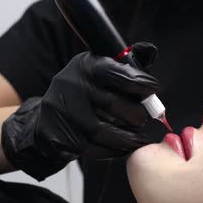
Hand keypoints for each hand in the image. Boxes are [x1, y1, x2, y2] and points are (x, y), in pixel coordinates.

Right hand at [1, 42, 159, 179]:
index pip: (117, 72)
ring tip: (139, 139)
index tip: (154, 89)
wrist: (48, 117)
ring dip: (127, 138)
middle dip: (135, 114)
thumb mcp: (101, 69)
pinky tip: (121, 148)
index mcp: (86, 66)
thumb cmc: (85, 92)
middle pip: (113, 104)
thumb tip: (150, 51)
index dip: (140, 82)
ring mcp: (63, 112)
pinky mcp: (58, 136)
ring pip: (103, 131)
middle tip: (143, 119)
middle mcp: (72, 85)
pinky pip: (92, 149)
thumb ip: (127, 62)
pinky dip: (112, 151)